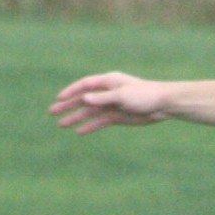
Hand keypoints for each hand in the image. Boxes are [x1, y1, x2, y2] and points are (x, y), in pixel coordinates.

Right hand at [50, 72, 168, 132]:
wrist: (162, 105)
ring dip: (76, 118)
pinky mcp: (117, 117)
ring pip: (89, 112)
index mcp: (108, 82)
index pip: (85, 85)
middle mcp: (107, 93)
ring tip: (61, 125)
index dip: (71, 92)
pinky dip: (90, 126)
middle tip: (52, 112)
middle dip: (68, 106)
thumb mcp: (122, 96)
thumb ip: (103, 98)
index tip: (59, 99)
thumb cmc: (144, 95)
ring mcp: (111, 105)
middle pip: (83, 99)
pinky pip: (99, 122)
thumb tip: (84, 99)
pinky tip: (79, 132)